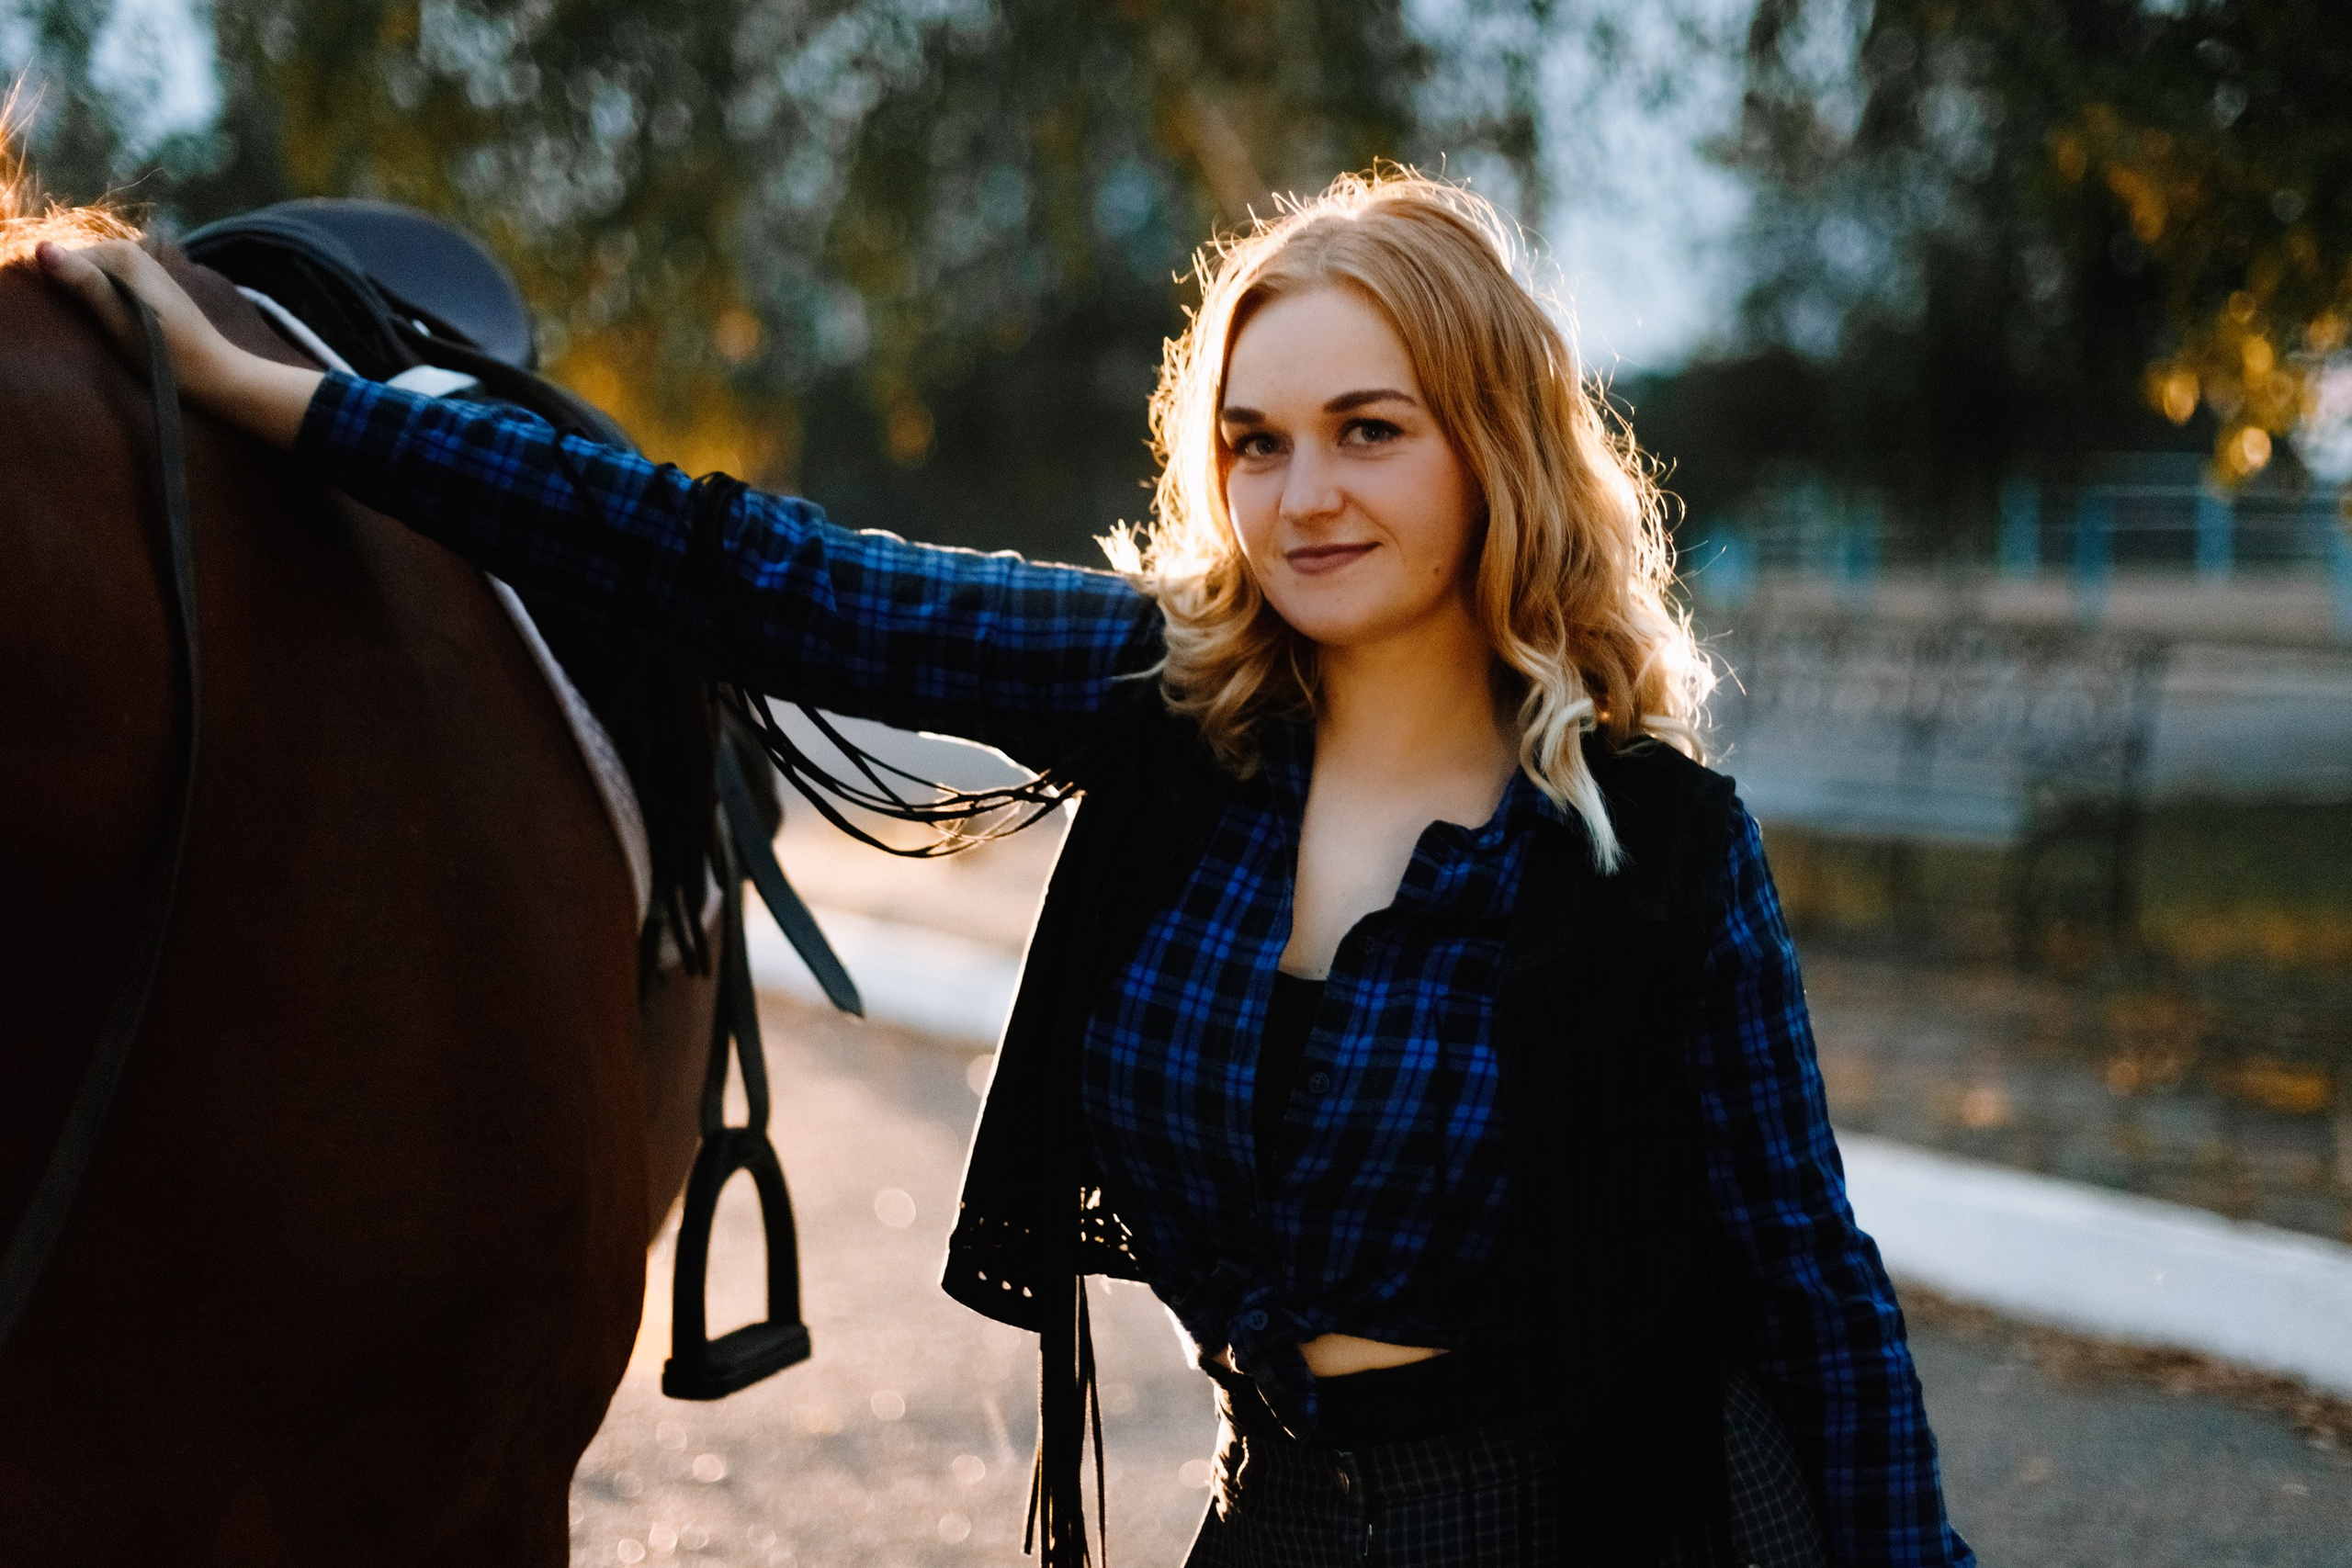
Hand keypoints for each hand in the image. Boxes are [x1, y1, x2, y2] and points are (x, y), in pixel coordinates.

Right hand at [38, 238, 324, 448]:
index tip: (86, 322)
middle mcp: (133, 251)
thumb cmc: (168, 354)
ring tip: (113, 329)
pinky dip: (108, 304)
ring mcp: (143, 267)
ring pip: (92, 279)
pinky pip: (110, 287)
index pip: (60, 263)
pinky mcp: (148, 285)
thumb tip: (41, 248)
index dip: (63, 294)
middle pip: (77, 269)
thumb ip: (84, 284)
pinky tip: (122, 324)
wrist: (216, 372)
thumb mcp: (119, 321)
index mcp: (121, 253)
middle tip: (103, 329)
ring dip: (93, 302)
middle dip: (78, 296)